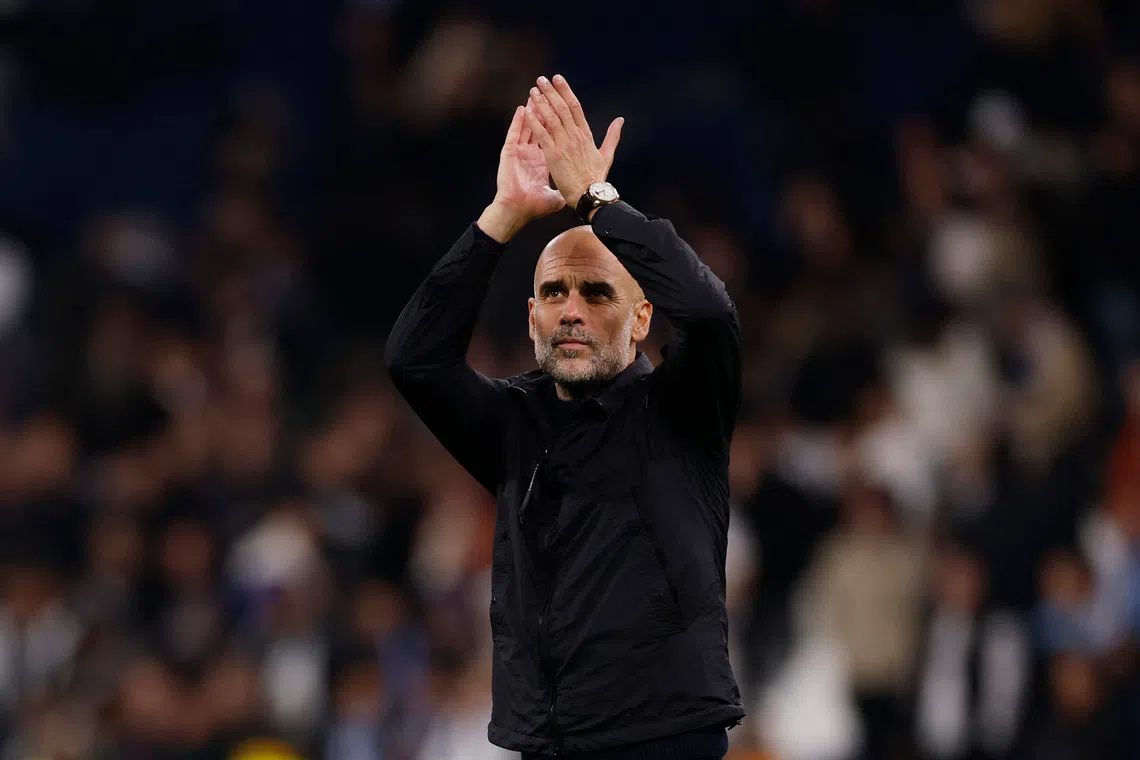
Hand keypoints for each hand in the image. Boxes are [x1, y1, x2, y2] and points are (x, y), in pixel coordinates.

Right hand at [478, 105, 564, 242]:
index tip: (565, 110)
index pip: (554, 136)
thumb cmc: (533, 206)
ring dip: (533, 110)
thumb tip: (576, 193)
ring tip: (537, 94)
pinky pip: (515, 134)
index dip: (559, 123)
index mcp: (544, 160)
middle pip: (542, 126)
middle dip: (547, 108)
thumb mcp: (555, 198)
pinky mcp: (510, 154)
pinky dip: (519, 121)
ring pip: (528, 126)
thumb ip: (565, 190)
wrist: (518, 212)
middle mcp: (532, 153)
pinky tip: (522, 109)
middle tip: (551, 94)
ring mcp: (521, 152)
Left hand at [524, 75, 623, 209]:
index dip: (566, 91)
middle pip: (562, 108)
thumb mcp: (607, 154)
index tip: (558, 79)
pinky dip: (534, 121)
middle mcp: (575, 136)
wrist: (589, 194)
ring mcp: (564, 144)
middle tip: (542, 79)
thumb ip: (612, 136)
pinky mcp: (553, 155)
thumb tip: (620, 120)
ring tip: (533, 90)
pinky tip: (527, 110)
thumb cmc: (596, 177)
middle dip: (551, 92)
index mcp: (586, 134)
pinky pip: (542, 134)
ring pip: (552, 117)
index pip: (575, 107)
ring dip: (541, 102)